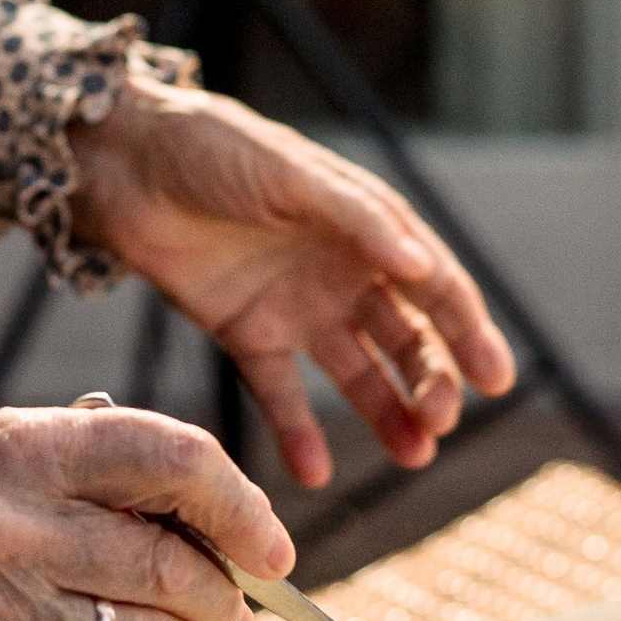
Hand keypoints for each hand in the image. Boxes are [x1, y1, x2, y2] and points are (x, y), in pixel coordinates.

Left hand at [67, 73, 515, 486]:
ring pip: (357, 372)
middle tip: (441, 421)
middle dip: (431, 380)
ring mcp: (296, 307)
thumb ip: (357, 221)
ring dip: (386, 413)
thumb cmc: (215, 149)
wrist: (126, 164)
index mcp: (366, 226)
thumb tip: (423, 268)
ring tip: (413, 454)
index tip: (495, 380)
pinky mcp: (246, 334)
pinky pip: (281, 393)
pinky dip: (298, 433)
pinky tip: (316, 471)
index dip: (469, 331)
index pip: (434, 286)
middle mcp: (341, 271)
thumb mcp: (291, 175)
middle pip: (404, 337)